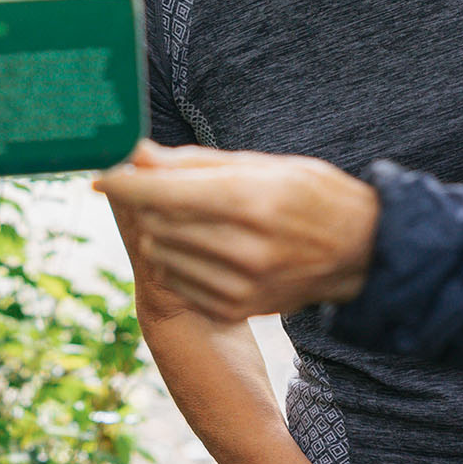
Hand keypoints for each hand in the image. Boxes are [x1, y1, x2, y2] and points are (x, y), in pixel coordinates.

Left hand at [94, 140, 379, 320]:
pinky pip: (177, 281)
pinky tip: (203, 246)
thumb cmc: (311, 194)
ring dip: (161, 230)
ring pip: (160, 252)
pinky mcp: (238, 308)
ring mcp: (240, 284)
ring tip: (192, 217)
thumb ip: (194, 163)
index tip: (100, 176)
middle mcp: (242, 248)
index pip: (162, 192)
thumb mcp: (261, 165)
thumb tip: (138, 154)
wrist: (362, 253)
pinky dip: (177, 260)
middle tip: (157, 186)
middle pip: (155, 221)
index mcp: (248, 201)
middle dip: (147, 200)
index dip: (122, 183)